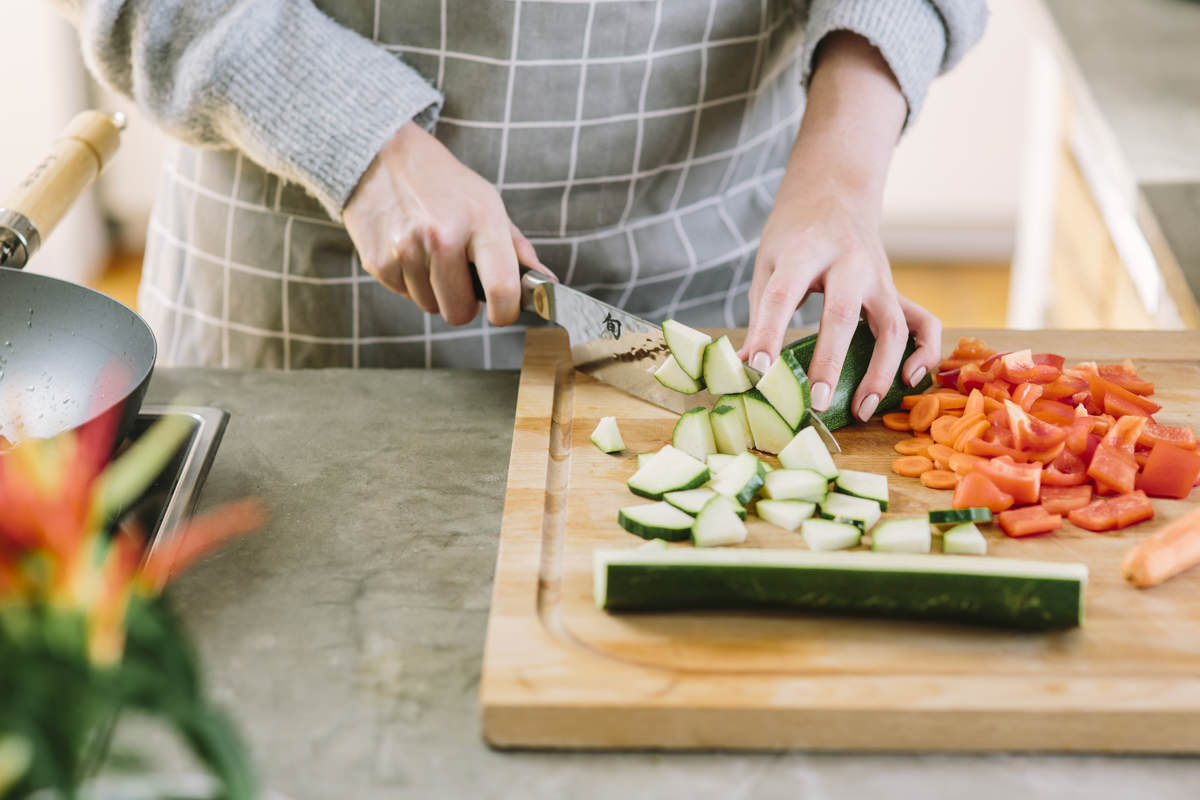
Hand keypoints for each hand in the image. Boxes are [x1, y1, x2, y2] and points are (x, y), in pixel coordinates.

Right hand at [343, 122, 554, 326]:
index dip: (505, 312)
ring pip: (430, 307)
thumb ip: (517, 249)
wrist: (382, 155)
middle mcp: (442, 236)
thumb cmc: (444, 184)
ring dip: (433, 290)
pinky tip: (407, 250)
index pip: (501, 288)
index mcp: (480, 221)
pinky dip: (408, 281)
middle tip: (459, 275)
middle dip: (463, 303)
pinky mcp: (378, 260)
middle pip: (459, 312)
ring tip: (429, 253)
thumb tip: (547, 283)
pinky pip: (403, 295)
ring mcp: (406, 249)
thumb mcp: (488, 204)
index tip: (502, 313)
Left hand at [738, 32, 941, 421]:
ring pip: (892, 327)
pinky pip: (922, 323)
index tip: (755, 369)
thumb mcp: (767, 262)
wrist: (836, 191)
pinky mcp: (895, 290)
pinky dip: (924, 353)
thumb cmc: (793, 234)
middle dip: (829, 362)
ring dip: (879, 373)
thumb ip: (761, 313)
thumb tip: (748, 369)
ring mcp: (879, 276)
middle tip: (815, 403)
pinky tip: (910, 381)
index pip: (783, 295)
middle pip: (842, 314)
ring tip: (861, 410)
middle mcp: (848, 262)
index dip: (768, 333)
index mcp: (804, 250)